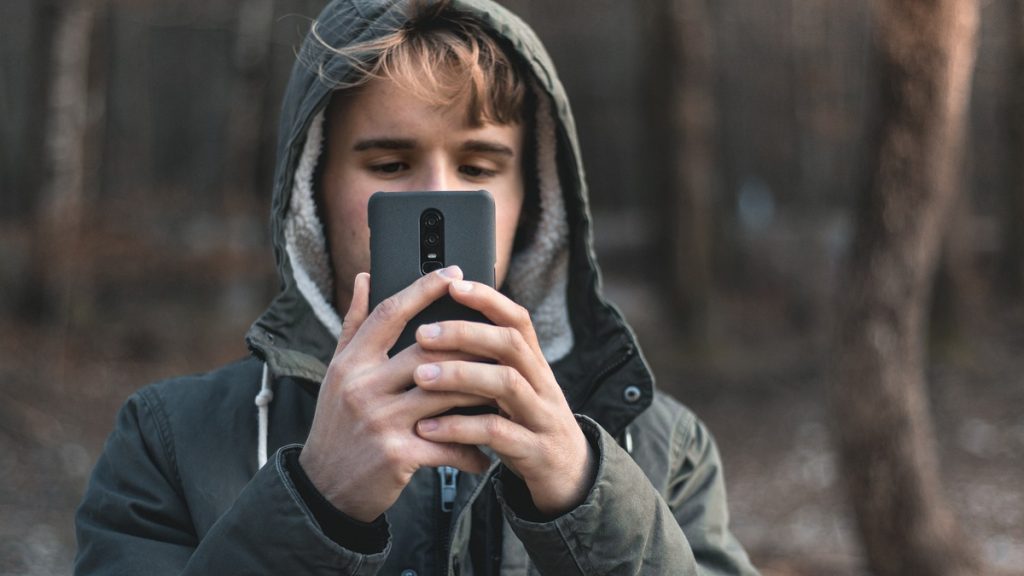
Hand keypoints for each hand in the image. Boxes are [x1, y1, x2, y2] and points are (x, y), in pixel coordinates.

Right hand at [299, 267, 492, 521]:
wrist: (323, 487)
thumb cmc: (338, 424)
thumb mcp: (339, 372)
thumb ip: (355, 324)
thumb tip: (366, 277)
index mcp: (352, 362)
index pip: (390, 314)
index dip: (424, 289)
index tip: (454, 274)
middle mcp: (363, 386)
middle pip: (427, 351)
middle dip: (469, 344)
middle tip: (500, 339)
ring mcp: (380, 420)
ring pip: (445, 395)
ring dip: (479, 396)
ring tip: (503, 394)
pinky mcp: (396, 454)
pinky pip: (446, 444)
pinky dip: (470, 449)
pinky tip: (485, 452)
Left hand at [412, 280, 593, 516]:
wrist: (567, 477)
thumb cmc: (525, 426)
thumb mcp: (509, 391)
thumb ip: (483, 363)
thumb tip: (435, 329)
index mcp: (533, 365)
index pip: (516, 319)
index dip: (487, 298)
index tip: (452, 284)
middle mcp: (541, 384)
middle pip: (510, 344)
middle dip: (466, 333)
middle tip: (423, 333)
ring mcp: (541, 417)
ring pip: (506, 384)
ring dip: (461, 375)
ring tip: (421, 376)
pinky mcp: (534, 451)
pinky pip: (497, 434)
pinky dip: (459, 428)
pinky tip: (427, 428)